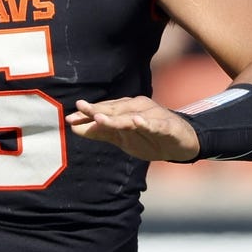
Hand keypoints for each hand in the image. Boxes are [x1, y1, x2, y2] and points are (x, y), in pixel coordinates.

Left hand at [65, 96, 198, 161]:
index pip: (104, 110)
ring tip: (100, 117)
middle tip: (80, 109)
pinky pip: (156, 125)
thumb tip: (74, 128)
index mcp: (126, 109)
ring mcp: (153, 116)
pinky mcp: (168, 126)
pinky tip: (138, 122)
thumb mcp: (122, 138)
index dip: (87, 114)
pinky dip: (147, 123)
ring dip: (116, 117)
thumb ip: (100, 132)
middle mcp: (138, 108)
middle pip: (115, 110)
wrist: (181, 143)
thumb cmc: (148, 137)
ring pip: (132, 116)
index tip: (69, 118)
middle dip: (97, 110)